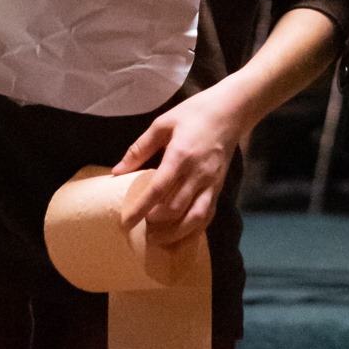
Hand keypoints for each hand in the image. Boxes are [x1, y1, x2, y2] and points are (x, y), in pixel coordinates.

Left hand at [111, 88, 245, 246]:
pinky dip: (193, 229)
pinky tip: (180, 233)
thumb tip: (117, 171)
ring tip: (157, 237)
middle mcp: (197, 173)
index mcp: (180, 155)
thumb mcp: (163, 124)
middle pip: (174, 208)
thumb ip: (139, 149)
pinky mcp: (220, 187)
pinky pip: (208, 215)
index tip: (125, 223)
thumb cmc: (194, 114)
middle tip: (140, 226)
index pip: (158, 189)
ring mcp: (211, 183)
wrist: (231, 111)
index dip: (140, 208)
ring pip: (194, 218)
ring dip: (174, 233)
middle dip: (155, 223)